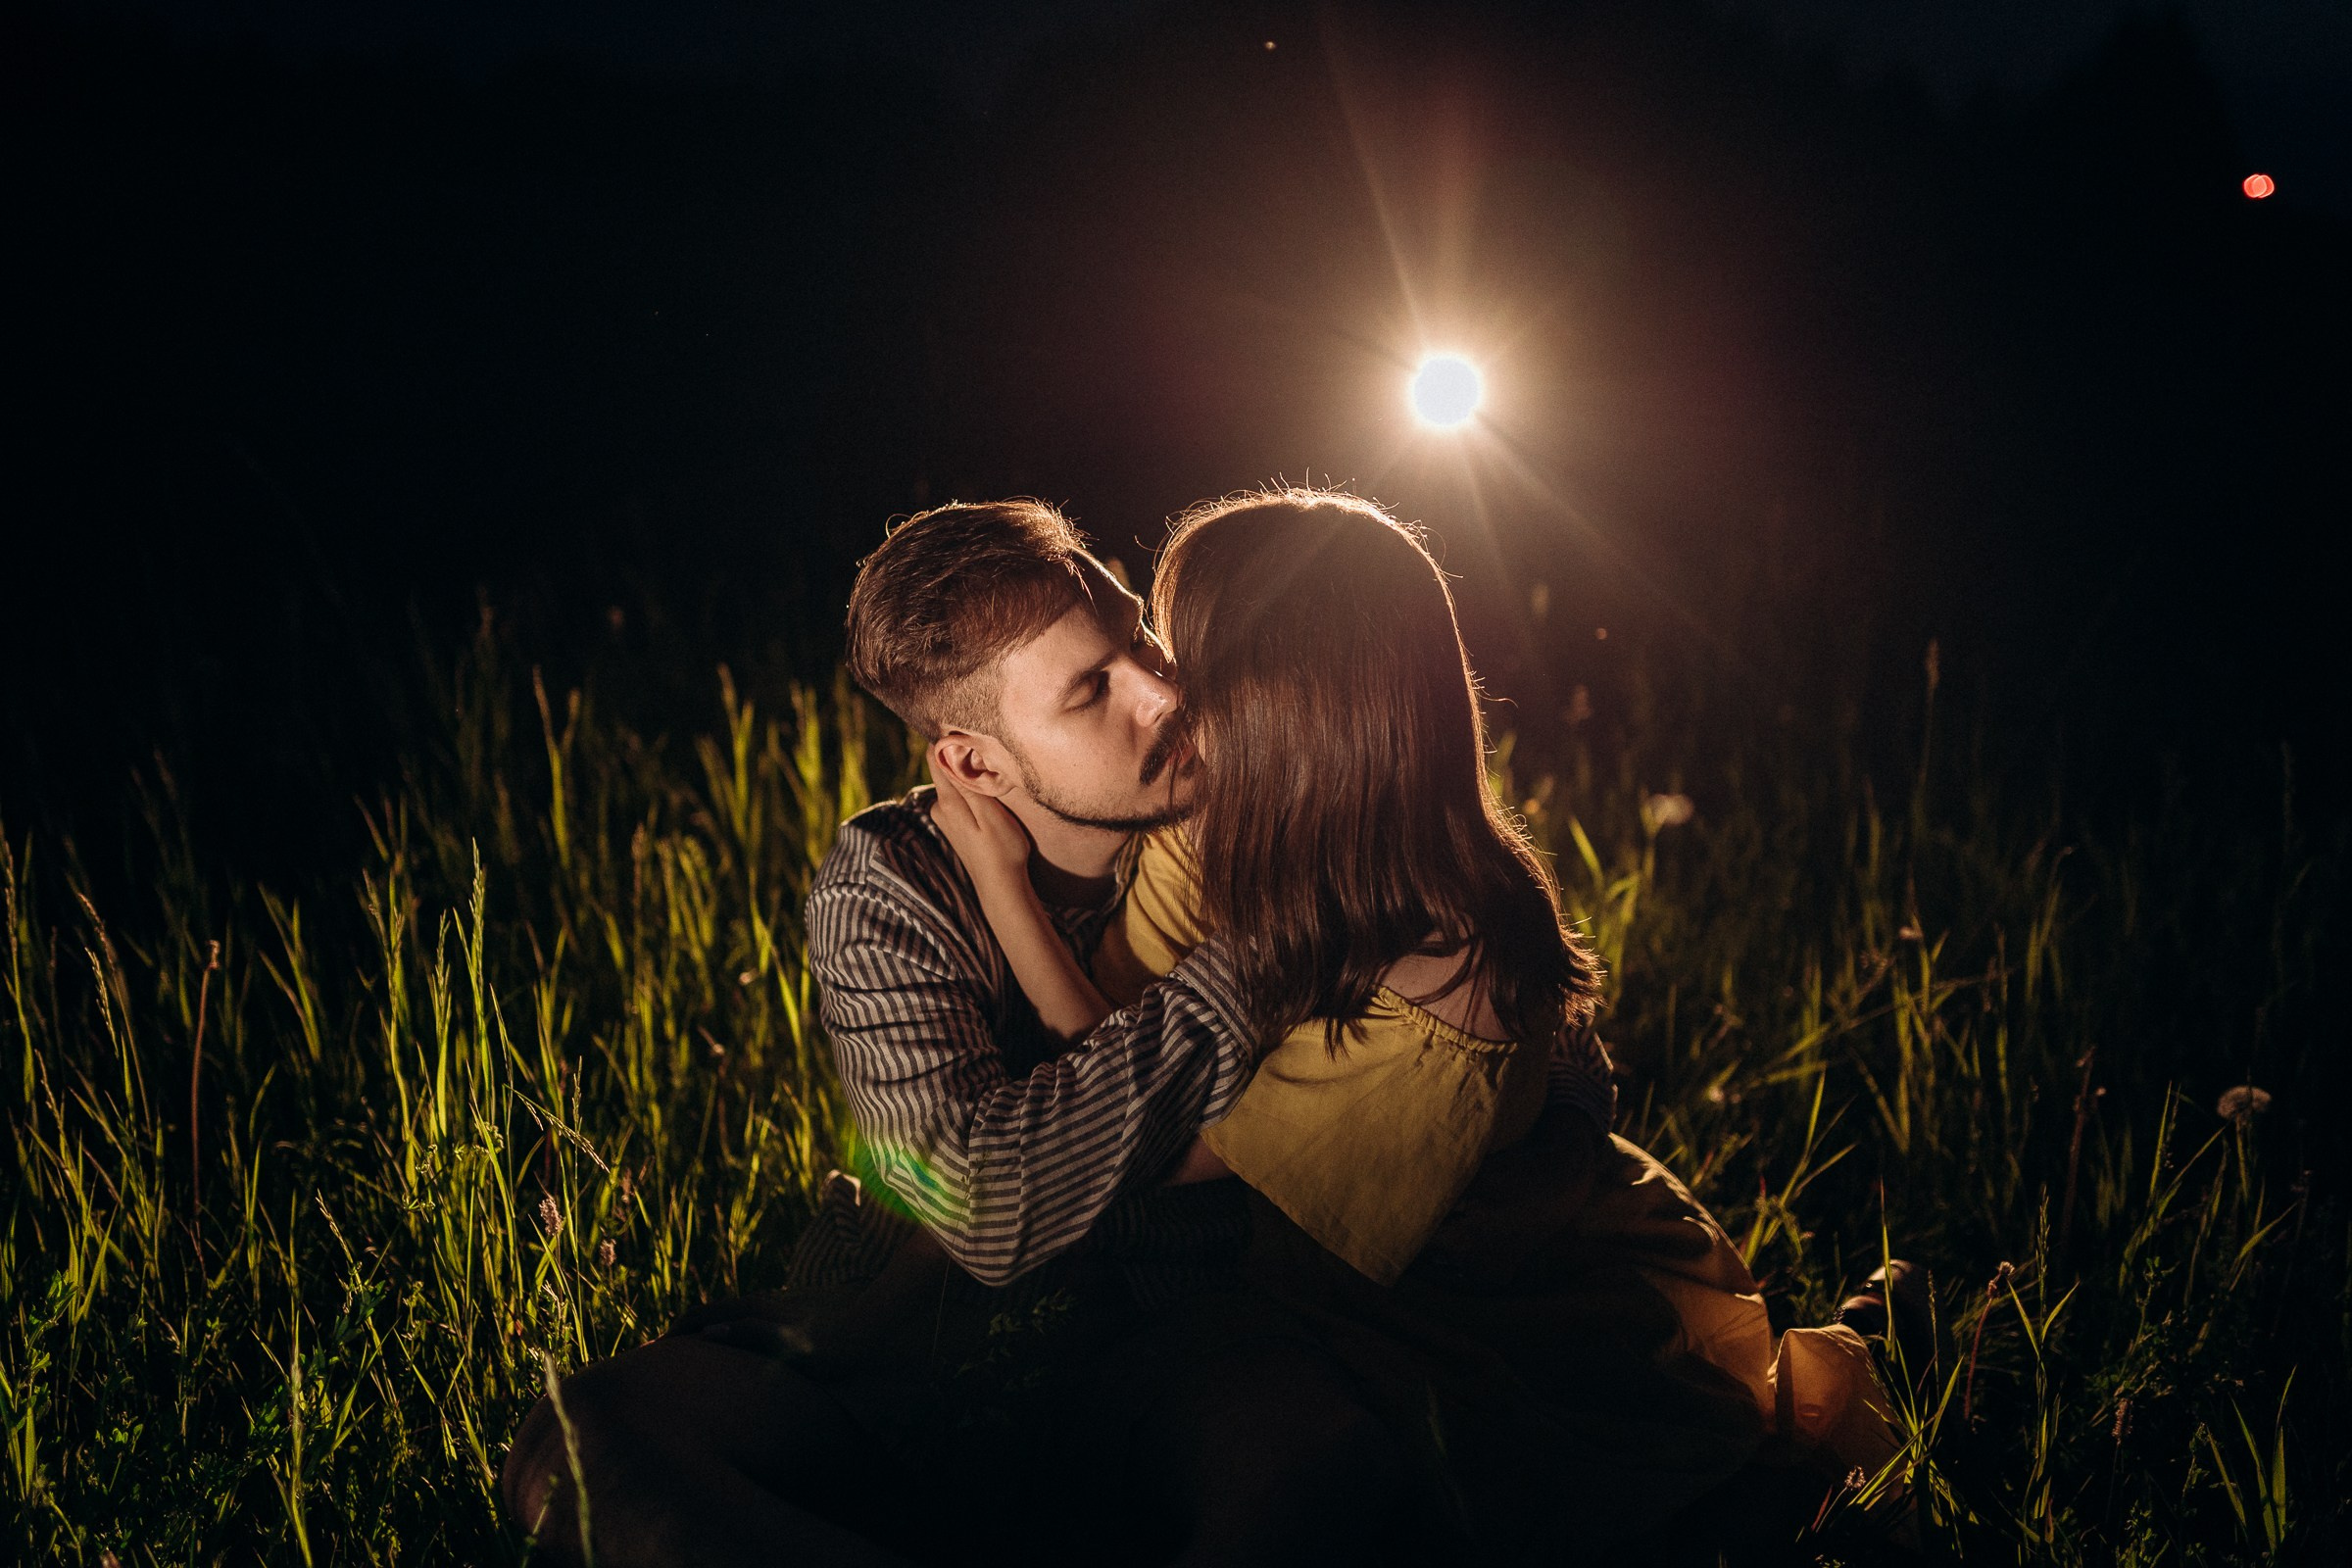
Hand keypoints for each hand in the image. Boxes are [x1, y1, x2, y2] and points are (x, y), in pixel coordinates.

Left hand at [929, 747, 1034, 893]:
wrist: (1002, 887)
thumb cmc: (1002, 850)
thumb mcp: (990, 814)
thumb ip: (968, 784)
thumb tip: (948, 752)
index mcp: (947, 801)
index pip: (936, 757)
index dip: (950, 741)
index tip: (969, 734)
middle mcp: (939, 807)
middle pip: (946, 767)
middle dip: (965, 758)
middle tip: (992, 760)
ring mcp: (945, 816)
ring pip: (955, 781)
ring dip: (971, 776)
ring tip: (995, 779)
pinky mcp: (954, 823)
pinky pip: (959, 795)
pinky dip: (973, 790)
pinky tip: (989, 799)